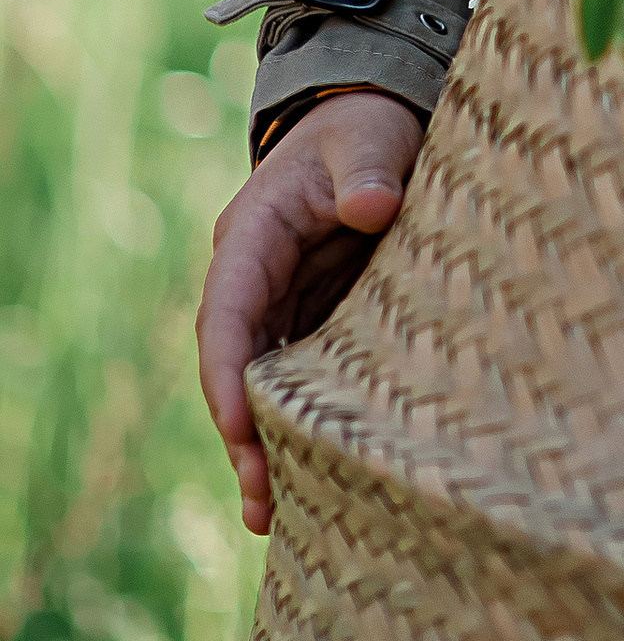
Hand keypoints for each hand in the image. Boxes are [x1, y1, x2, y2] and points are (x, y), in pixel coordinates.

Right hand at [197, 92, 425, 535]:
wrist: (378, 121)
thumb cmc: (368, 127)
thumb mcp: (369, 137)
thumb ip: (367, 168)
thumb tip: (373, 204)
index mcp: (252, 237)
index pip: (227, 312)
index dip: (227, 373)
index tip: (240, 428)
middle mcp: (256, 280)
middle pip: (237, 367)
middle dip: (245, 435)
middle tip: (263, 502)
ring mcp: (284, 304)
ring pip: (264, 385)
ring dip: (269, 446)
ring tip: (278, 518)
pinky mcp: (318, 318)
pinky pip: (303, 380)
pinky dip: (306, 425)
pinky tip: (322, 479)